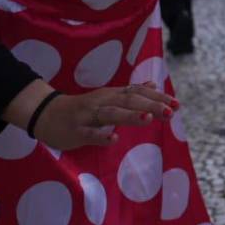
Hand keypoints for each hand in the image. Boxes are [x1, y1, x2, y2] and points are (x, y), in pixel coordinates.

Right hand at [32, 83, 178, 150]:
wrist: (46, 114)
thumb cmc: (82, 109)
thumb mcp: (108, 98)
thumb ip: (130, 93)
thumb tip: (153, 84)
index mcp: (112, 95)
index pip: (138, 93)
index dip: (157, 97)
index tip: (177, 103)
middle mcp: (102, 102)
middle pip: (128, 101)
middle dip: (150, 105)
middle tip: (171, 111)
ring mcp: (88, 116)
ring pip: (111, 114)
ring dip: (130, 116)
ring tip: (148, 119)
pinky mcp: (76, 131)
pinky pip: (89, 134)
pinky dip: (101, 136)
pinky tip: (114, 139)